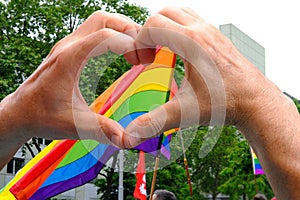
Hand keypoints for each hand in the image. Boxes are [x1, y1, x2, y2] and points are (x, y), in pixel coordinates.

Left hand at [1, 11, 143, 145]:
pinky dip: (114, 37)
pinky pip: (96, 31)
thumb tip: (128, 139)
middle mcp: (68, 46)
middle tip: (144, 52)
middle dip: (129, 31)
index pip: (106, 36)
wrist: (20, 112)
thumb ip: (102, 130)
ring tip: (136, 52)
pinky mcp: (71, 49)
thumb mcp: (74, 126)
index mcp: (69, 59)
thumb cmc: (41, 117)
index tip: (145, 60)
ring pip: (101, 21)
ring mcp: (69, 45)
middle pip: (104, 20)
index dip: (130, 43)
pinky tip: (122, 54)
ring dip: (122, 31)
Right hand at [123, 7, 299, 198]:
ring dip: (164, 26)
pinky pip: (192, 20)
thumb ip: (154, 122)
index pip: (153, 25)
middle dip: (148, 31)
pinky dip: (179, 28)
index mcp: (191, 42)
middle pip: (163, 14)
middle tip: (148, 55)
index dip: (138, 42)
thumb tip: (131, 136)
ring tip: (160, 49)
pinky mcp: (218, 37)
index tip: (140, 61)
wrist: (256, 103)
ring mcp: (212, 31)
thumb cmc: (226, 104)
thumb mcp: (185, 112)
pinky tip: (180, 51)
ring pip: (179, 13)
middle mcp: (202, 31)